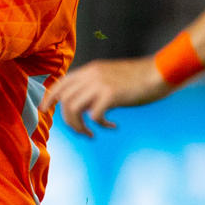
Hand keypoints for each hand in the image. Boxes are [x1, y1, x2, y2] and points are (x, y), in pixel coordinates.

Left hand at [42, 58, 172, 137]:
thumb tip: (84, 105)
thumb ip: (95, 86)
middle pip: (63, 99)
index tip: (44, 110)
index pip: (60, 83)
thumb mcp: (111, 76)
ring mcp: (100, 84)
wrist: (160, 72)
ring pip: (72, 109)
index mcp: (90, 70)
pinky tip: (112, 126)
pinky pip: (94, 116)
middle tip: (80, 131)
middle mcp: (91, 75)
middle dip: (66, 120)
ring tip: (91, 134)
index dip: (49, 97)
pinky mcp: (111, 95)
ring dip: (79, 126)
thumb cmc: (139, 78)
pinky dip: (100, 125)